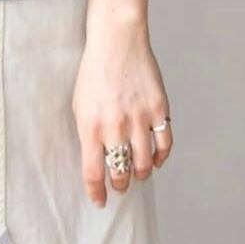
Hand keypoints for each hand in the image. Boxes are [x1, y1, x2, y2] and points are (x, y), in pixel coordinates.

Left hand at [71, 16, 173, 207]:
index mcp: (90, 127)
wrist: (118, 42)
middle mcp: (115, 126)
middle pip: (120, 172)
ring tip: (137, 175)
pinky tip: (155, 160)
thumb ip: (88, 134)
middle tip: (120, 186)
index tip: (100, 201)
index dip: (97, 193)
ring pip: (144, 163)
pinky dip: (161, 158)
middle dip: (120, 185)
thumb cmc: (95, 73)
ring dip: (140, 174)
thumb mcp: (80, 105)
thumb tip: (97, 161)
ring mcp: (139, 118)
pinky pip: (164, 144)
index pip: (93, 173)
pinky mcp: (159, 109)